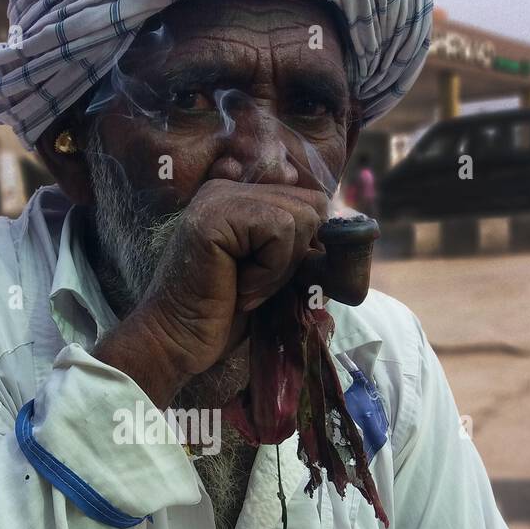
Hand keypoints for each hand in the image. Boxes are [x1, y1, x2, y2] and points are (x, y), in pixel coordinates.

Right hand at [93, 180, 328, 407]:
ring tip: (244, 287)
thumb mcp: (275, 274)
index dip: (307, 246)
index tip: (272, 279)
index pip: (309, 201)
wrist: (177, 342)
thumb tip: (352, 235)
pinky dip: (270, 270)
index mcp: (241, 196)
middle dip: (295, 257)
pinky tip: (238, 287)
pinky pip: (280, 230)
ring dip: (281, 267)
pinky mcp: (217, 214)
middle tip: (255, 285)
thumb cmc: (223, 316)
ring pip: (300, 217)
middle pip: (311, 205)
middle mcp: (229, 186)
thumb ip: (301, 247)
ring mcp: (221, 196)